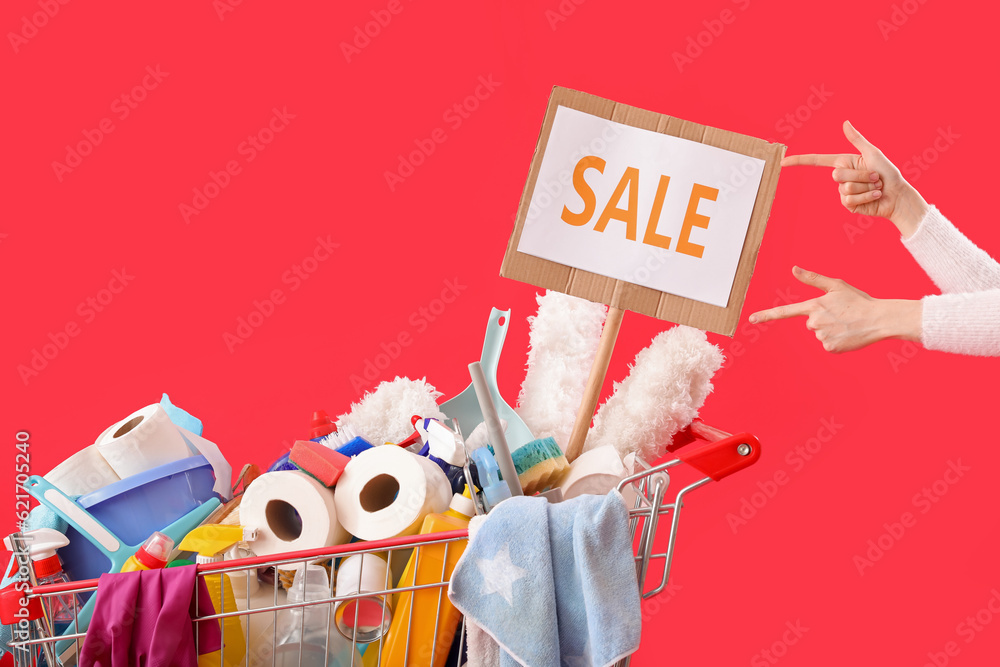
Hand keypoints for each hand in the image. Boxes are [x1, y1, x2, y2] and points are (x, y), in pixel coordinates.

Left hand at [749, 266, 921, 352]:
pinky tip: (847, 334)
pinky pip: (827, 344)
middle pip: (810, 322)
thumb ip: (813, 279)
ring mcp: (822, 336)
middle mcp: (814, 322)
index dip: (767, 315)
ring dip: (830, 330)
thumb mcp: (836, 286)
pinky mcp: (830, 348)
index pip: (785, 311)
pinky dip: (836, 341)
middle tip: (841, 315)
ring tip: (846, 324)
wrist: (879, 319)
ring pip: (819, 334)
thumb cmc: (858, 300)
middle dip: (823, 319)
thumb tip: (794, 268)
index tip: (751, 320)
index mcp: (814, 306)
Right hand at [782, 121, 927, 236]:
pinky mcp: (849, 206)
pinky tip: (875, 196)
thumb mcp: (872, 153)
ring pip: (844, 188)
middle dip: (860, 175)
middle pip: (836, 175)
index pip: (817, 161)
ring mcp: (843, 193)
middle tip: (875, 177)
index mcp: (844, 162)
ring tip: (877, 186)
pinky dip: (866, 197)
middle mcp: (842, 177)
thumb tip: (845, 122)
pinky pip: (849, 200)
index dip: (799, 161)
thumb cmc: (889, 173)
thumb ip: (857, 139)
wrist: (897, 195)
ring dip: (866, 187)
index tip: (782, 162)